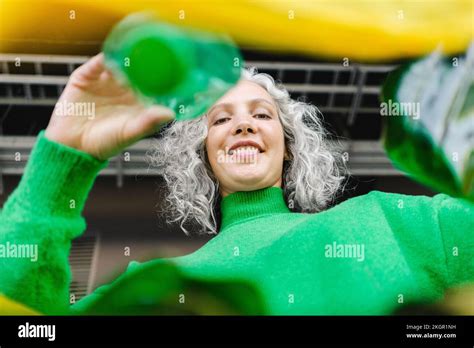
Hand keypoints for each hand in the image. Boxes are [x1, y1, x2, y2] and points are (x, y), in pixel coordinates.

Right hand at [45, 53, 174, 159]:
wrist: (72, 145)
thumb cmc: (105, 142)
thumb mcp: (130, 133)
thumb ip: (149, 123)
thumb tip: (170, 114)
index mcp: (137, 100)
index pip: (152, 83)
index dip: (161, 76)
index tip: (171, 69)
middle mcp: (123, 88)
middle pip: (136, 69)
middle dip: (145, 61)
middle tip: (155, 52)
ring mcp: (105, 81)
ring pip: (118, 62)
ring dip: (126, 56)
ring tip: (135, 50)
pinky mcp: (86, 77)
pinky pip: (97, 63)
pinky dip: (105, 58)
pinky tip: (113, 55)